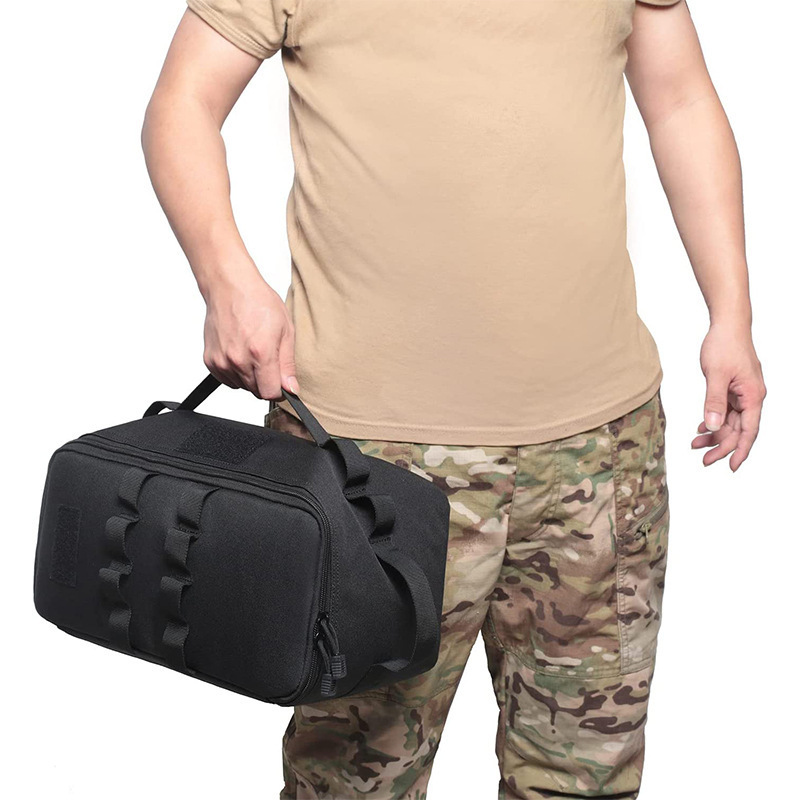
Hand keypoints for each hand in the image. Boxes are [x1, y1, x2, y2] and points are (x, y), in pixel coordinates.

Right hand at [202, 271, 297, 399]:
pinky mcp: (210, 361)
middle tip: (267, 358)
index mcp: (260, 353)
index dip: (278, 389)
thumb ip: (287, 364)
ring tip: (252, 351)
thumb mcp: (285, 330)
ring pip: (242, 386)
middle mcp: (238, 360)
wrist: (230, 287)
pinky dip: (235, 372)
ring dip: (250, 377)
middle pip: (256, 391)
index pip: (269, 393)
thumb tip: (291, 388)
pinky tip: (240, 352)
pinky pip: (227, 380)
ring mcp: (221, 361)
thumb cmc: (258, 302)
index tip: (281, 382)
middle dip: (265, 381)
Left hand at [692, 323, 765, 470]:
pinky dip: (714, 421)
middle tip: (703, 459)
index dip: (740, 451)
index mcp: (752, 396)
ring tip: (695, 444)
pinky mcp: (732, 389)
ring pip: (730, 422)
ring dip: (715, 434)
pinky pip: (725, 411)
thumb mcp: (716, 374)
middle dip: (721, 446)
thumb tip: (714, 426)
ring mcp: (742, 393)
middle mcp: (750, 397)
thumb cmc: (725, 345)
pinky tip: (701, 428)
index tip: (731, 467)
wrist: (727, 325)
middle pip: (738, 430)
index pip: (749, 431)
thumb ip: (714, 401)